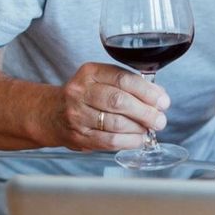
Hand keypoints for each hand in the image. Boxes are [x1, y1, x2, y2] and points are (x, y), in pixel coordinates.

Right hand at [54, 62, 169, 151]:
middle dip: (146, 112)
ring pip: (115, 123)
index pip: (123, 79)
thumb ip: (129, 84)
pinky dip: (129, 141)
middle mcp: (80, 92)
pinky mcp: (78, 136)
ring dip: (139, 128)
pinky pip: (109, 141)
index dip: (147, 91)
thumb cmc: (86, 95)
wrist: (51, 113)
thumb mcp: (102, 80)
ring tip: (149, 129)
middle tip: (160, 119)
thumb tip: (159, 96)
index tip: (163, 100)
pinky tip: (138, 139)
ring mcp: (77, 115)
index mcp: (90, 72)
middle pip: (119, 101)